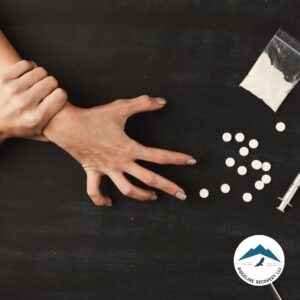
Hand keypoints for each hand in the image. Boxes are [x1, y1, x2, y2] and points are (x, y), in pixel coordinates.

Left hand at [0, 60, 66, 140]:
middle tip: (47, 91)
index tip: (57, 98)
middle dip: (52, 85)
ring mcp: (13, 90)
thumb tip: (76, 124)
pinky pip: (26, 64)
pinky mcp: (5, 79)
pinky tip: (28, 77)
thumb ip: (58, 130)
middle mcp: (24, 103)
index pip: (61, 95)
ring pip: (40, 71)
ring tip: (37, 84)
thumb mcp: (41, 135)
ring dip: (42, 76)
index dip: (61, 95)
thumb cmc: (20, 128)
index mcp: (36, 118)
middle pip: (52, 81)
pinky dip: (30, 68)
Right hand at [43, 96, 195, 205]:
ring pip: (127, 190)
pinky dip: (102, 200)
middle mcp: (121, 163)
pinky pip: (95, 192)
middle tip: (183, 195)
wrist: (68, 125)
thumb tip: (162, 102)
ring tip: (153, 198)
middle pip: (149, 179)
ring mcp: (107, 170)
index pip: (159, 156)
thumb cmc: (94, 117)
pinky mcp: (93, 172)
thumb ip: (143, 103)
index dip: (177, 158)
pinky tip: (110, 203)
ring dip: (141, 196)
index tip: (191, 162)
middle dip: (168, 187)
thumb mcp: (120, 108)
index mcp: (129, 148)